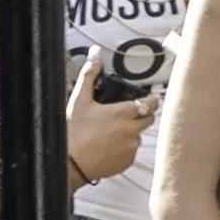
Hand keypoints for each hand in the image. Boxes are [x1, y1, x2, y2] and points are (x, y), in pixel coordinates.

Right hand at [65, 49, 156, 183]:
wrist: (68, 164)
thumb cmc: (73, 133)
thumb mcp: (79, 100)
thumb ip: (89, 75)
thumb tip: (95, 55)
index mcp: (123, 113)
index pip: (151, 103)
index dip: (150, 100)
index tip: (146, 99)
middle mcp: (131, 130)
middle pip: (149, 119)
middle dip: (141, 115)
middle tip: (125, 115)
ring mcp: (131, 147)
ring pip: (139, 136)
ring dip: (131, 133)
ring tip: (112, 133)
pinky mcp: (127, 162)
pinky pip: (131, 152)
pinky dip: (124, 149)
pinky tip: (108, 147)